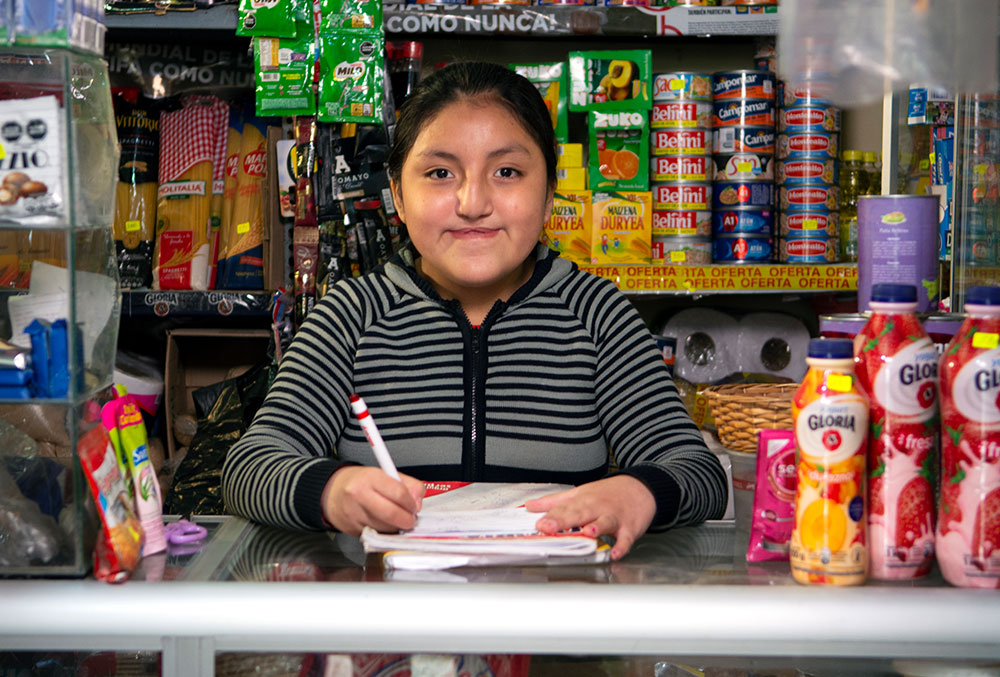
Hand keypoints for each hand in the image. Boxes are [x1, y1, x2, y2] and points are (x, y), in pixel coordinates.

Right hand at [321, 466, 424, 535]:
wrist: (331, 492)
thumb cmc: (360, 482)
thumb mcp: (385, 474)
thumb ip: (407, 484)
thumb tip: (418, 501)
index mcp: (370, 478)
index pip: (398, 493)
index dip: (411, 503)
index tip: (414, 507)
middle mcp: (359, 495)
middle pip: (391, 514)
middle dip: (406, 520)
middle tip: (410, 520)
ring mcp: (354, 513)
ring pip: (385, 528)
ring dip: (395, 527)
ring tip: (396, 519)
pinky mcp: (351, 529)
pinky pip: (376, 534)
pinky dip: (384, 532)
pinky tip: (383, 523)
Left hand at [524, 475, 655, 560]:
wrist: (639, 488)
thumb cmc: (607, 494)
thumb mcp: (579, 493)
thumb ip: (554, 502)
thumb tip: (529, 506)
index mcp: (582, 500)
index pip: (564, 508)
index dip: (551, 517)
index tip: (538, 524)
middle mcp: (596, 508)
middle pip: (579, 514)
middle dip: (563, 521)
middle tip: (549, 527)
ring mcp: (614, 518)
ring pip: (604, 522)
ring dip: (596, 527)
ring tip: (586, 532)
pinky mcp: (629, 528)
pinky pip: (625, 539)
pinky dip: (621, 546)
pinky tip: (615, 553)